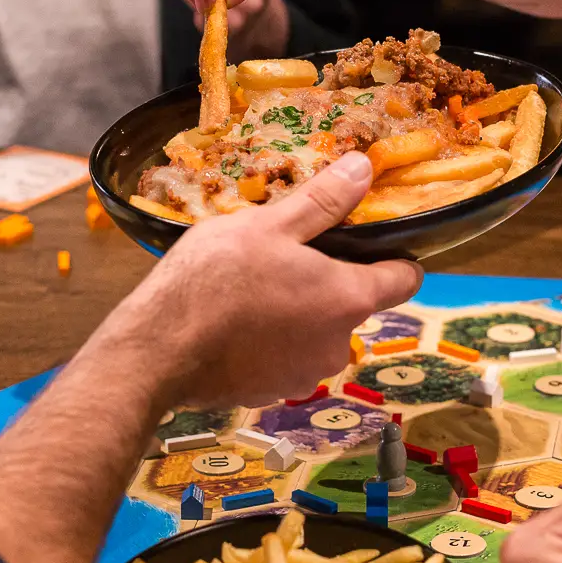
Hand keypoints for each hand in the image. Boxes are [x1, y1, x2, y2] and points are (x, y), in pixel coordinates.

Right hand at [89, 153, 421, 407]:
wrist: (158, 350)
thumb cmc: (216, 278)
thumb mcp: (268, 225)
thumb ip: (323, 201)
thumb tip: (365, 168)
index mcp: (348, 298)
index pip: (403, 280)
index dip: (393, 258)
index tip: (368, 242)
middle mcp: (338, 344)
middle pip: (353, 306)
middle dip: (328, 283)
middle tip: (285, 258)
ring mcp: (305, 375)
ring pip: (316, 334)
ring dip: (298, 314)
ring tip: (253, 290)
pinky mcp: (271, 394)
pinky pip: (284, 360)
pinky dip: (270, 343)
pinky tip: (234, 325)